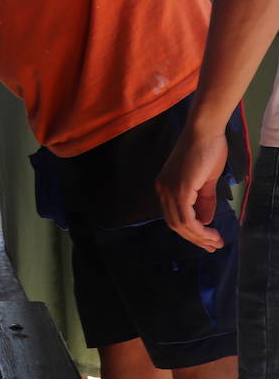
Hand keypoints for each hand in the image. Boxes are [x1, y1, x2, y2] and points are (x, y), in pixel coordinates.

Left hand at [157, 129, 228, 250]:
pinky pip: (186, 218)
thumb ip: (204, 201)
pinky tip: (211, 233)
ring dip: (199, 237)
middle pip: (175, 224)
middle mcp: (162, 190)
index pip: (174, 216)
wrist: (204, 131)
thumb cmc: (206, 150)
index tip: (208, 241)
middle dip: (195, 238)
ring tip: (215, 242)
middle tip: (213, 246)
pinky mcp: (179, 189)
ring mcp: (169, 189)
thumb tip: (206, 221)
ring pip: (180, 224)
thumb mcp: (205, 181)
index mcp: (166, 187)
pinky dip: (199, 229)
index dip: (190, 232)